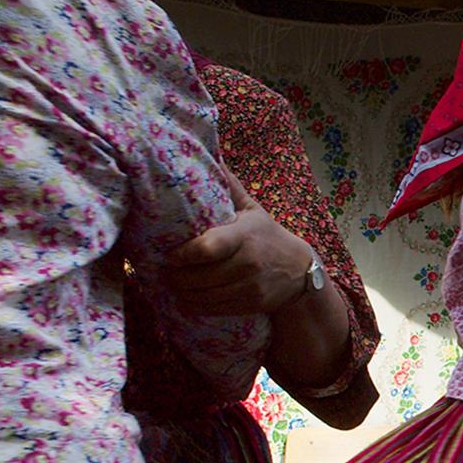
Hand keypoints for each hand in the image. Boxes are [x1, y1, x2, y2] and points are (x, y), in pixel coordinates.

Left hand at [165, 174, 313, 316]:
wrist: (300, 270)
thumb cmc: (267, 236)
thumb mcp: (252, 210)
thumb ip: (230, 187)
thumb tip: (210, 154)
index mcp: (243, 236)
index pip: (207, 249)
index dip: (183, 254)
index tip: (168, 255)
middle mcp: (248, 264)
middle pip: (200, 277)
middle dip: (175, 277)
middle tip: (162, 272)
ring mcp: (250, 287)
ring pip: (204, 296)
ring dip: (182, 293)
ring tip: (170, 286)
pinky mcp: (251, 304)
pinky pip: (215, 308)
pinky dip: (195, 307)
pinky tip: (184, 300)